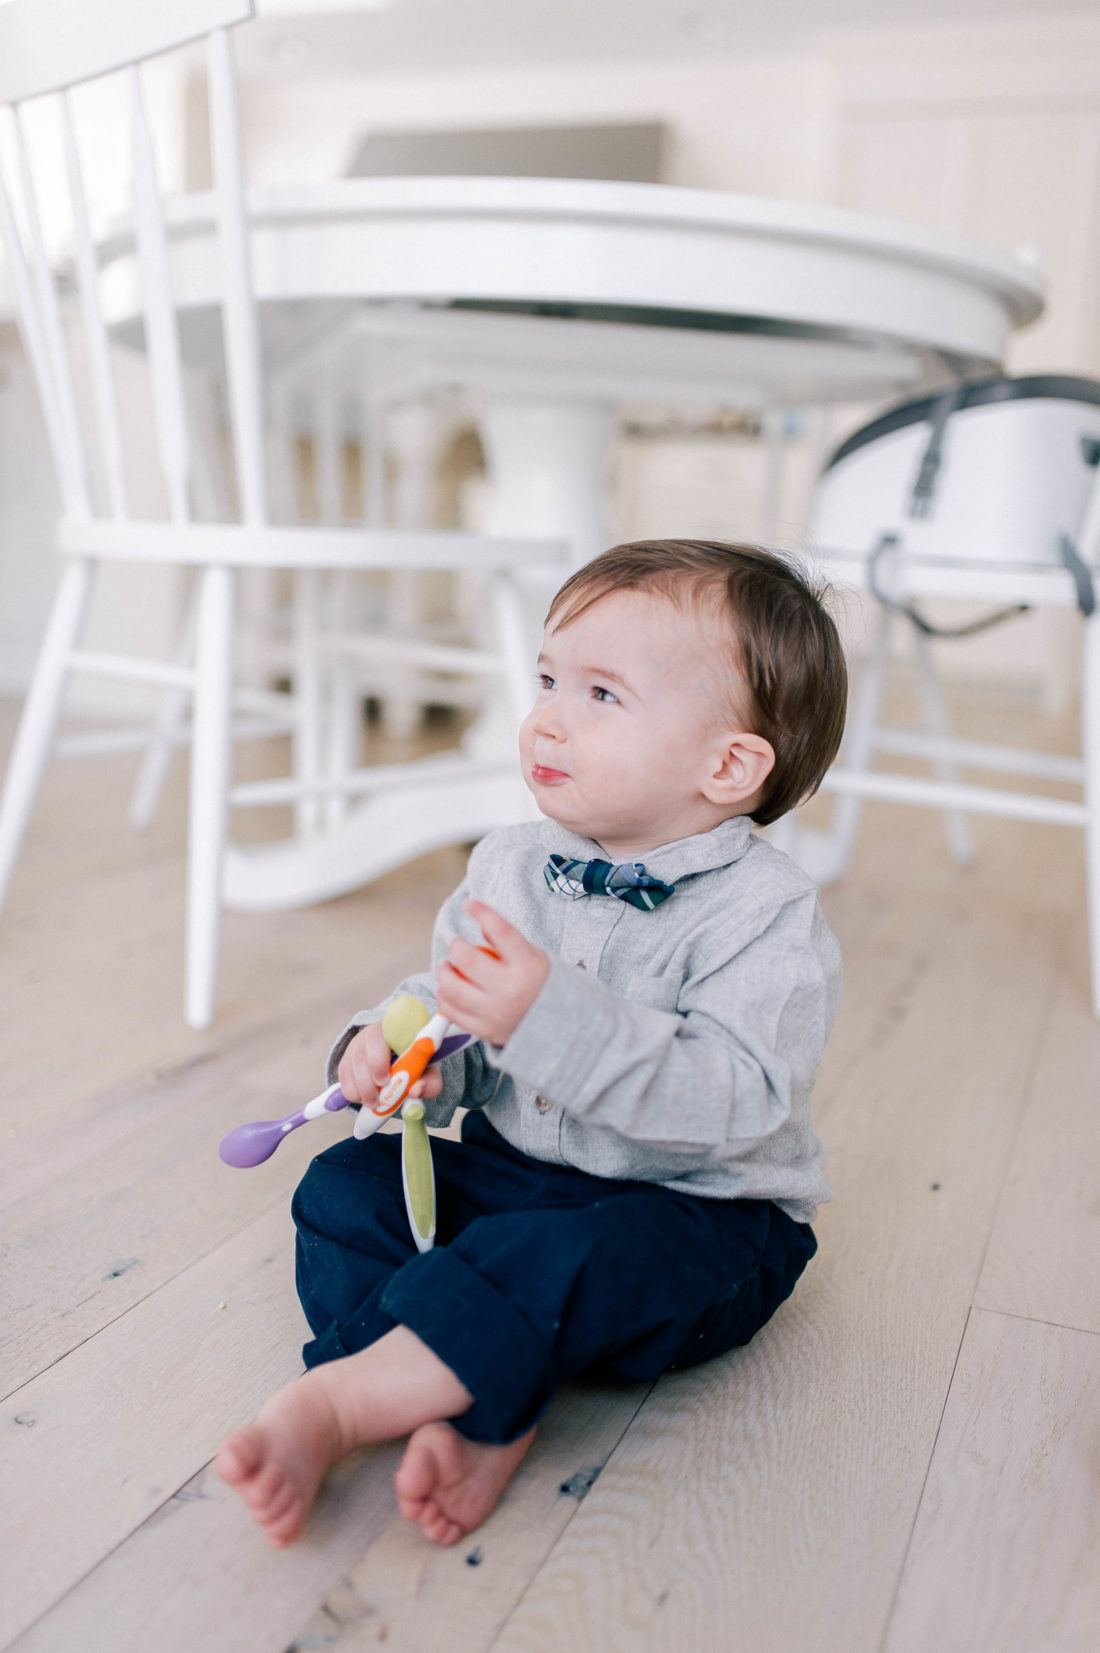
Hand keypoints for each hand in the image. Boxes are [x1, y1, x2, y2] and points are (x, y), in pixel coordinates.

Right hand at [337, 1020, 442, 1107]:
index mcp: (399, 1029)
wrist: (400, 1060)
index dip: (381, 1058)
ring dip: (361, 1088)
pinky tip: (363, 1097)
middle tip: (379, 1098)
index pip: (389, 1031)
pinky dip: (351, 1090)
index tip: (385, 1080)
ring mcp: (358, 1042)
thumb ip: (430, 1083)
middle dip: (370, 1077)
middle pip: (366, 1048)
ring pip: (352, 1063)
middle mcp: (375, 1031)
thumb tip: (415, 1091)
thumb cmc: (416, 1065)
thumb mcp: (428, 1074)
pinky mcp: (347, 1057)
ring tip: (374, 1102)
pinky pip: (343, 1074)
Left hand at [437, 899, 549, 1046]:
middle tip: (456, 943)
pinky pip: (452, 1012)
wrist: (561, 1027)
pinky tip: (447, 989)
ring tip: (447, 966)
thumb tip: (482, 924)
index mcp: (529, 966)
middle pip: (468, 959)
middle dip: (456, 945)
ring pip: (453, 988)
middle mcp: (511, 989)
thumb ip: (509, 943)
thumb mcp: (537, 958)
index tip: (470, 903)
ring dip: (444, 972)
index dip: (482, 913)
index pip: (501, 931)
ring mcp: (496, 1012)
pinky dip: (444, 998)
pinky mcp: (485, 1030)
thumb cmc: (546, 987)